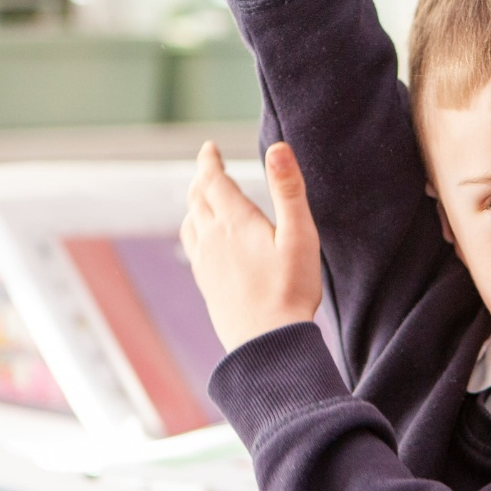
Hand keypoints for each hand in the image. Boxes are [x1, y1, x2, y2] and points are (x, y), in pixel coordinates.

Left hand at [181, 142, 321, 351]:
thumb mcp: (299, 235)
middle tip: (208, 165)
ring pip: (191, 221)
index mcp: (235, 222)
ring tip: (203, 196)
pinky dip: (194, 228)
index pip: (214, 180)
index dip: (209, 161)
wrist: (266, 343)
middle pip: (198, 198)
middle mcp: (213, 238)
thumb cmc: (290, 290)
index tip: (209, 148)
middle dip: (202, 178)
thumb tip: (278, 148)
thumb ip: (288, 189)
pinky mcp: (206, 283)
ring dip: (195, 202)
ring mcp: (206, 262)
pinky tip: (204, 239)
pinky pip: (192, 246)